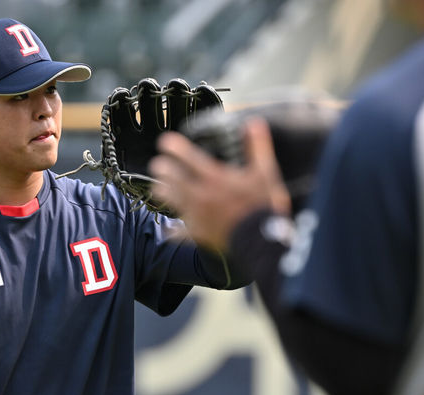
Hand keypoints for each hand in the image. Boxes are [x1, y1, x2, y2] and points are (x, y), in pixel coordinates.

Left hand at [149, 118, 289, 251]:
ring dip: (162, 191)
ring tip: (159, 187)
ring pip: (168, 199)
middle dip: (162, 168)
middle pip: (169, 177)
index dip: (172, 146)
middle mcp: (199, 194)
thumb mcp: (265, 173)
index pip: (187, 157)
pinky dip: (173, 230)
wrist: (259, 242)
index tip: (164, 142)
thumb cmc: (262, 207)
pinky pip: (178, 232)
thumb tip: (254, 123)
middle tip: (159, 164)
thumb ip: (257, 147)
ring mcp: (195, 214)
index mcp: (214, 178)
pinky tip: (168, 230)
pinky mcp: (196, 233)